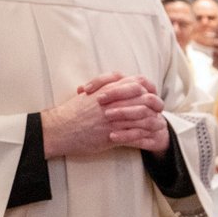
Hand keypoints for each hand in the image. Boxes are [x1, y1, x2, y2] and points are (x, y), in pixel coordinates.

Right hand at [43, 73, 167, 157]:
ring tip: (159, 125)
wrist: (58, 129)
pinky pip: (135, 134)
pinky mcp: (112, 134)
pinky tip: (149, 136)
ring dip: (154, 121)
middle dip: (156, 105)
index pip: (139, 82)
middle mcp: (114, 102)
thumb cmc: (72, 112)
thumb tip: (120, 80)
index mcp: (109, 90)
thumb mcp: (90, 92)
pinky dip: (145, 135)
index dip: (149, 88)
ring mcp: (114, 119)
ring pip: (144, 117)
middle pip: (146, 99)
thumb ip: (107, 85)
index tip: (151, 94)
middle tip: (159, 110)